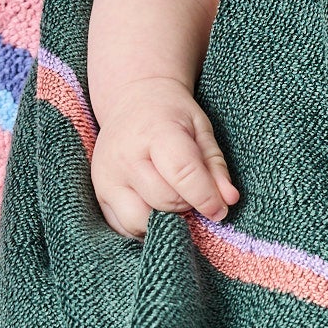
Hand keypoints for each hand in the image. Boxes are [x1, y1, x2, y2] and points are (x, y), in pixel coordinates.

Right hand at [89, 78, 238, 238]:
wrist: (132, 100)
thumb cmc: (172, 115)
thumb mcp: (201, 130)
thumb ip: (216, 166)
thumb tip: (229, 201)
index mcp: (156, 132)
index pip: (183, 173)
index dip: (206, 197)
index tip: (220, 210)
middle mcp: (125, 156)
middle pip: (163, 200)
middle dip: (186, 204)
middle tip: (192, 193)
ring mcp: (106, 177)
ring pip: (140, 221)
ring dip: (163, 220)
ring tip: (172, 199)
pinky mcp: (99, 193)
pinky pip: (123, 227)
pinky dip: (144, 226)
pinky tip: (154, 208)